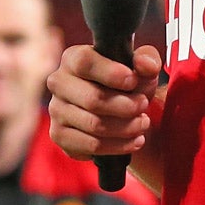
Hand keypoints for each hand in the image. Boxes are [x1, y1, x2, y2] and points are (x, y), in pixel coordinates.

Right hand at [47, 45, 162, 159]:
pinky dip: (118, 146)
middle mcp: (59, 83)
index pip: (85, 63)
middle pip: (92, 99)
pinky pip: (91, 145)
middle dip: (125, 105)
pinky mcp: (59, 135)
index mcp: (73, 58)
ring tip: (142, 124)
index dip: (111, 73)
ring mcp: (56, 110)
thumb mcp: (140, 68)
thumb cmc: (126, 84)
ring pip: (94, 124)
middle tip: (144, 105)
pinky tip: (133, 141)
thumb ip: (147, 60)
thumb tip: (147, 65)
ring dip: (126, 127)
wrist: (117, 112)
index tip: (133, 81)